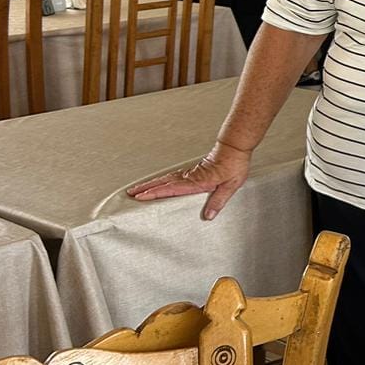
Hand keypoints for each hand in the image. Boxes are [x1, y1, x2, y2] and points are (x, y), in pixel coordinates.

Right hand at [126, 141, 251, 220]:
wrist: (234, 148)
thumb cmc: (234, 166)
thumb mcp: (231, 186)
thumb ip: (218, 201)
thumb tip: (208, 216)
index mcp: (198, 181)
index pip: (172, 189)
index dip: (156, 193)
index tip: (141, 197)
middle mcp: (190, 177)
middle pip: (164, 183)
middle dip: (146, 188)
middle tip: (130, 193)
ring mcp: (189, 173)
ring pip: (165, 179)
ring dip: (150, 184)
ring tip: (136, 189)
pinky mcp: (191, 171)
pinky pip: (172, 176)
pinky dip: (160, 180)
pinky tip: (156, 183)